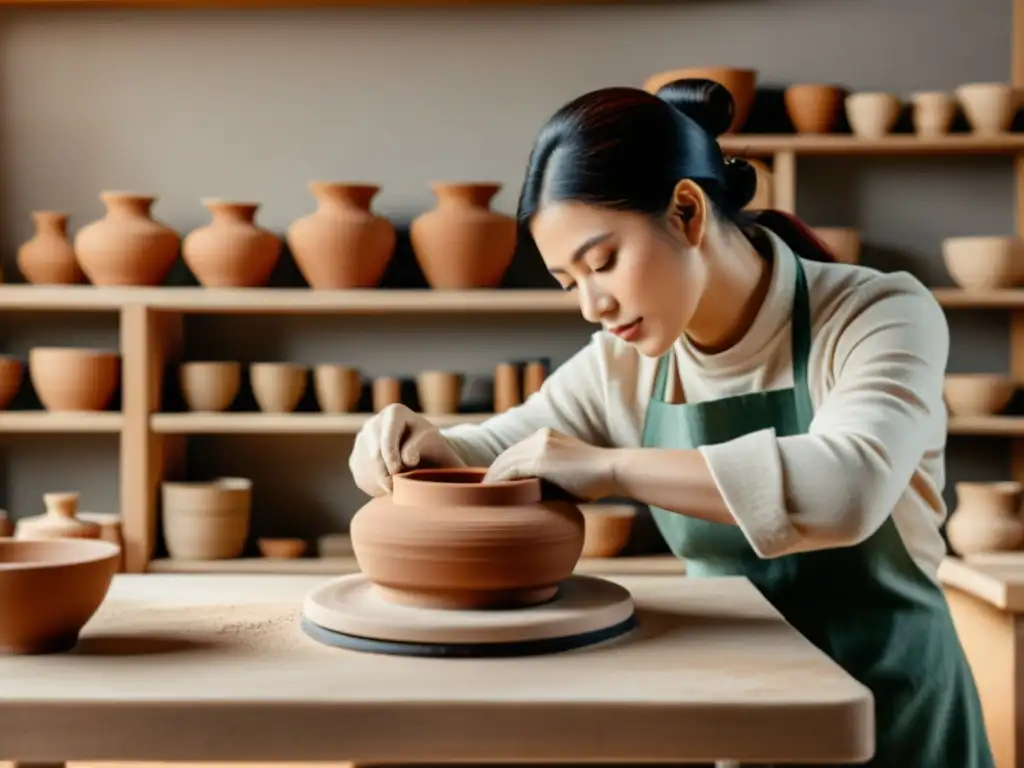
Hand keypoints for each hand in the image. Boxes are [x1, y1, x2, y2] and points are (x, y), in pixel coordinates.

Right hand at [349, 404, 465, 495]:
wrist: (426, 456)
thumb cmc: (434, 448)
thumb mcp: (436, 445)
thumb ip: (423, 448)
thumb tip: (407, 458)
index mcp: (395, 412)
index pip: (387, 438)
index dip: (393, 459)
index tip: (400, 474)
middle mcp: (374, 422)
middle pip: (374, 454)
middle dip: (386, 475)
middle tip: (397, 490)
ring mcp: (362, 439)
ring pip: (366, 467)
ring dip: (381, 483)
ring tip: (398, 490)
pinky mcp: (356, 457)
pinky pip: (361, 475)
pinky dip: (375, 486)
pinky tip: (391, 488)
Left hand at [482, 427, 617, 500]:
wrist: (612, 470)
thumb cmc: (595, 481)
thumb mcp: (567, 474)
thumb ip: (547, 479)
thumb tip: (528, 498)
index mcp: (546, 436)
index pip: (516, 453)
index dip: (503, 469)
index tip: (495, 486)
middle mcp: (540, 436)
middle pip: (506, 455)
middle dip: (493, 474)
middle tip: (482, 493)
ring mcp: (539, 444)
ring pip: (504, 462)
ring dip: (492, 480)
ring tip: (483, 497)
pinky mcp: (540, 458)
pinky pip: (510, 470)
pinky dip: (498, 482)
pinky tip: (493, 495)